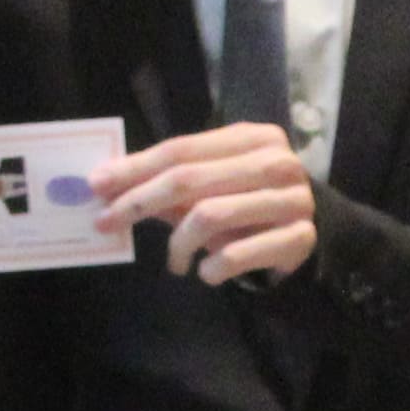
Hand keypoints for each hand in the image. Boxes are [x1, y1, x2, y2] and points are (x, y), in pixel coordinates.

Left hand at [102, 124, 323, 286]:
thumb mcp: (212, 186)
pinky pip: (236, 255)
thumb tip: (106, 184)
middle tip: (106, 222)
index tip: (97, 185)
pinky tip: (206, 272)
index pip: (181, 150)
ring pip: (209, 216)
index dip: (135, 168)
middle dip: (139, 201)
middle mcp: (276, 163)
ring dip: (179, 243)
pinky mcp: (299, 238)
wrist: (312, 231)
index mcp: (253, 138)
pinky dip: (211, 268)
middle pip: (189, 179)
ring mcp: (292, 200)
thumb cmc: (249, 203)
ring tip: (175, 261)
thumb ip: (169, 182)